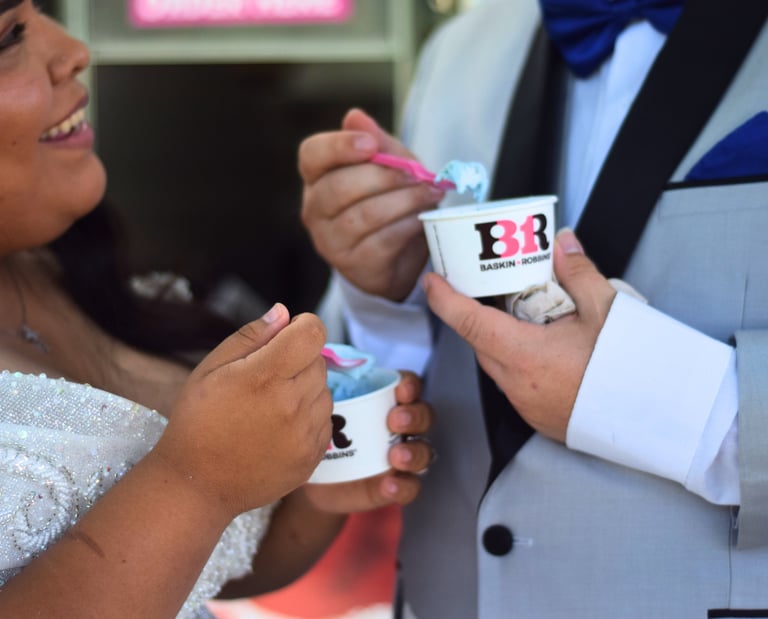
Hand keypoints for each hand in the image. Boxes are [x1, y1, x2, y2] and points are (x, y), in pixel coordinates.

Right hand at [153, 304, 332, 518]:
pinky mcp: (313, 456)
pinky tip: (279, 427)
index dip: (303, 326)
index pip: (313, 333)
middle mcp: (292, 405)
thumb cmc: (198, 420)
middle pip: (319, 361)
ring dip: (306, 389)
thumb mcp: (211, 368)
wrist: (198, 484)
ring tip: (271, 405)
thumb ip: (251, 336)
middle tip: (267, 378)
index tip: (288, 335)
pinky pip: (325, 420)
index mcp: (265, 377)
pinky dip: (309, 417)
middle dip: (299, 360)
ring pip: (325, 390)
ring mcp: (306, 434)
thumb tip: (285, 313)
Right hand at [299, 108, 445, 300]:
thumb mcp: (389, 165)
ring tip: (430, 194)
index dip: (339, 147)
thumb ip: (377, 142)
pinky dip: (406, 227)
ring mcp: (330, 241)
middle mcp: (314, 209)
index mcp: (317, 176)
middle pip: (338, 187)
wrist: (397, 254)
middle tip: (417, 174)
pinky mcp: (353, 265)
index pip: (312, 155)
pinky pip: (380, 242)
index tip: (372, 145)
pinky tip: (422, 219)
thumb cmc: (389, 199)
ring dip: (403, 202)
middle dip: (383, 177)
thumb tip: (355, 116)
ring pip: (362, 216)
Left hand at [301, 371, 434, 512]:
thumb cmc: (322, 431)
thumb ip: (329, 385)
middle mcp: (401, 426)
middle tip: (393, 421)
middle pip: (424, 415)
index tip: (399, 390)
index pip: (410, 385)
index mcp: (386, 400)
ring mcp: (401, 457)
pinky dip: (403, 486)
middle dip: (414, 416)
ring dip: (414, 452)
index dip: (410, 385)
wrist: (312, 480)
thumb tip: (322, 358)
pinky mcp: (395, 486)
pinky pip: (410, 487)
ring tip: (395, 456)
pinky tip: (389, 484)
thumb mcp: (322, 407)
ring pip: (424, 451)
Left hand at [422, 229, 615, 441]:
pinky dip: (519, 362)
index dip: (443, 299)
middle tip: (487, 288)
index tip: (432, 280)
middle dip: (476, 314)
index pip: (468, 321)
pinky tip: (544, 349)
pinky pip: (515, 383)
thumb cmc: (633, 368)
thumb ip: (578, 272)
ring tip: (525, 315)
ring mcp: (527, 405)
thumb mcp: (607, 310)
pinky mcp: (540, 418)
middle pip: (480, 342)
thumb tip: (562, 243)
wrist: (663, 418)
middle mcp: (517, 384)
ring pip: (497, 364)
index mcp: (524, 354)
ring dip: (500, 339)